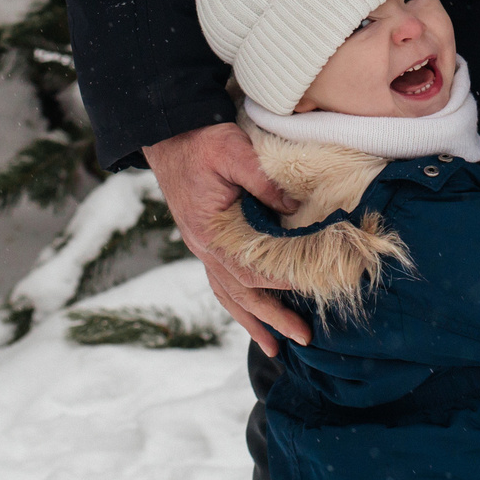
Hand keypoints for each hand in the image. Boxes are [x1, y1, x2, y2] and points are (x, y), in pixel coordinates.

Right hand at [145, 120, 311, 354]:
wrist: (169, 133)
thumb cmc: (202, 141)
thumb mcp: (234, 153)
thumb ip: (263, 182)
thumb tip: (295, 209)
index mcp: (210, 232)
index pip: (250, 270)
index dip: (281, 285)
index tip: (311, 294)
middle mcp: (204, 247)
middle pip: (241, 293)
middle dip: (272, 319)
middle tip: (304, 338)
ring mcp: (202, 246)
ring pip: (228, 293)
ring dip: (253, 320)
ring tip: (273, 347)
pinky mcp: (205, 240)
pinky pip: (221, 280)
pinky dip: (238, 301)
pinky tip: (250, 312)